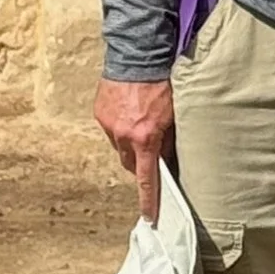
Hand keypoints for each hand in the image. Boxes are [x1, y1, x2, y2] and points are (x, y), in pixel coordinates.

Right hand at [93, 76, 175, 220]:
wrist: (137, 56)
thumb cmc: (161, 85)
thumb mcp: (174, 116)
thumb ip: (170, 141)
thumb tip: (168, 159)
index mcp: (145, 139)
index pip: (148, 179)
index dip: (149, 200)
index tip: (149, 216)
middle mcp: (124, 136)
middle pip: (131, 164)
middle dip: (140, 162)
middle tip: (150, 152)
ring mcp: (109, 125)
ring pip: (120, 146)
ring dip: (129, 143)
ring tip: (140, 123)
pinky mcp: (100, 113)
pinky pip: (111, 129)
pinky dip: (120, 127)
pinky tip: (129, 112)